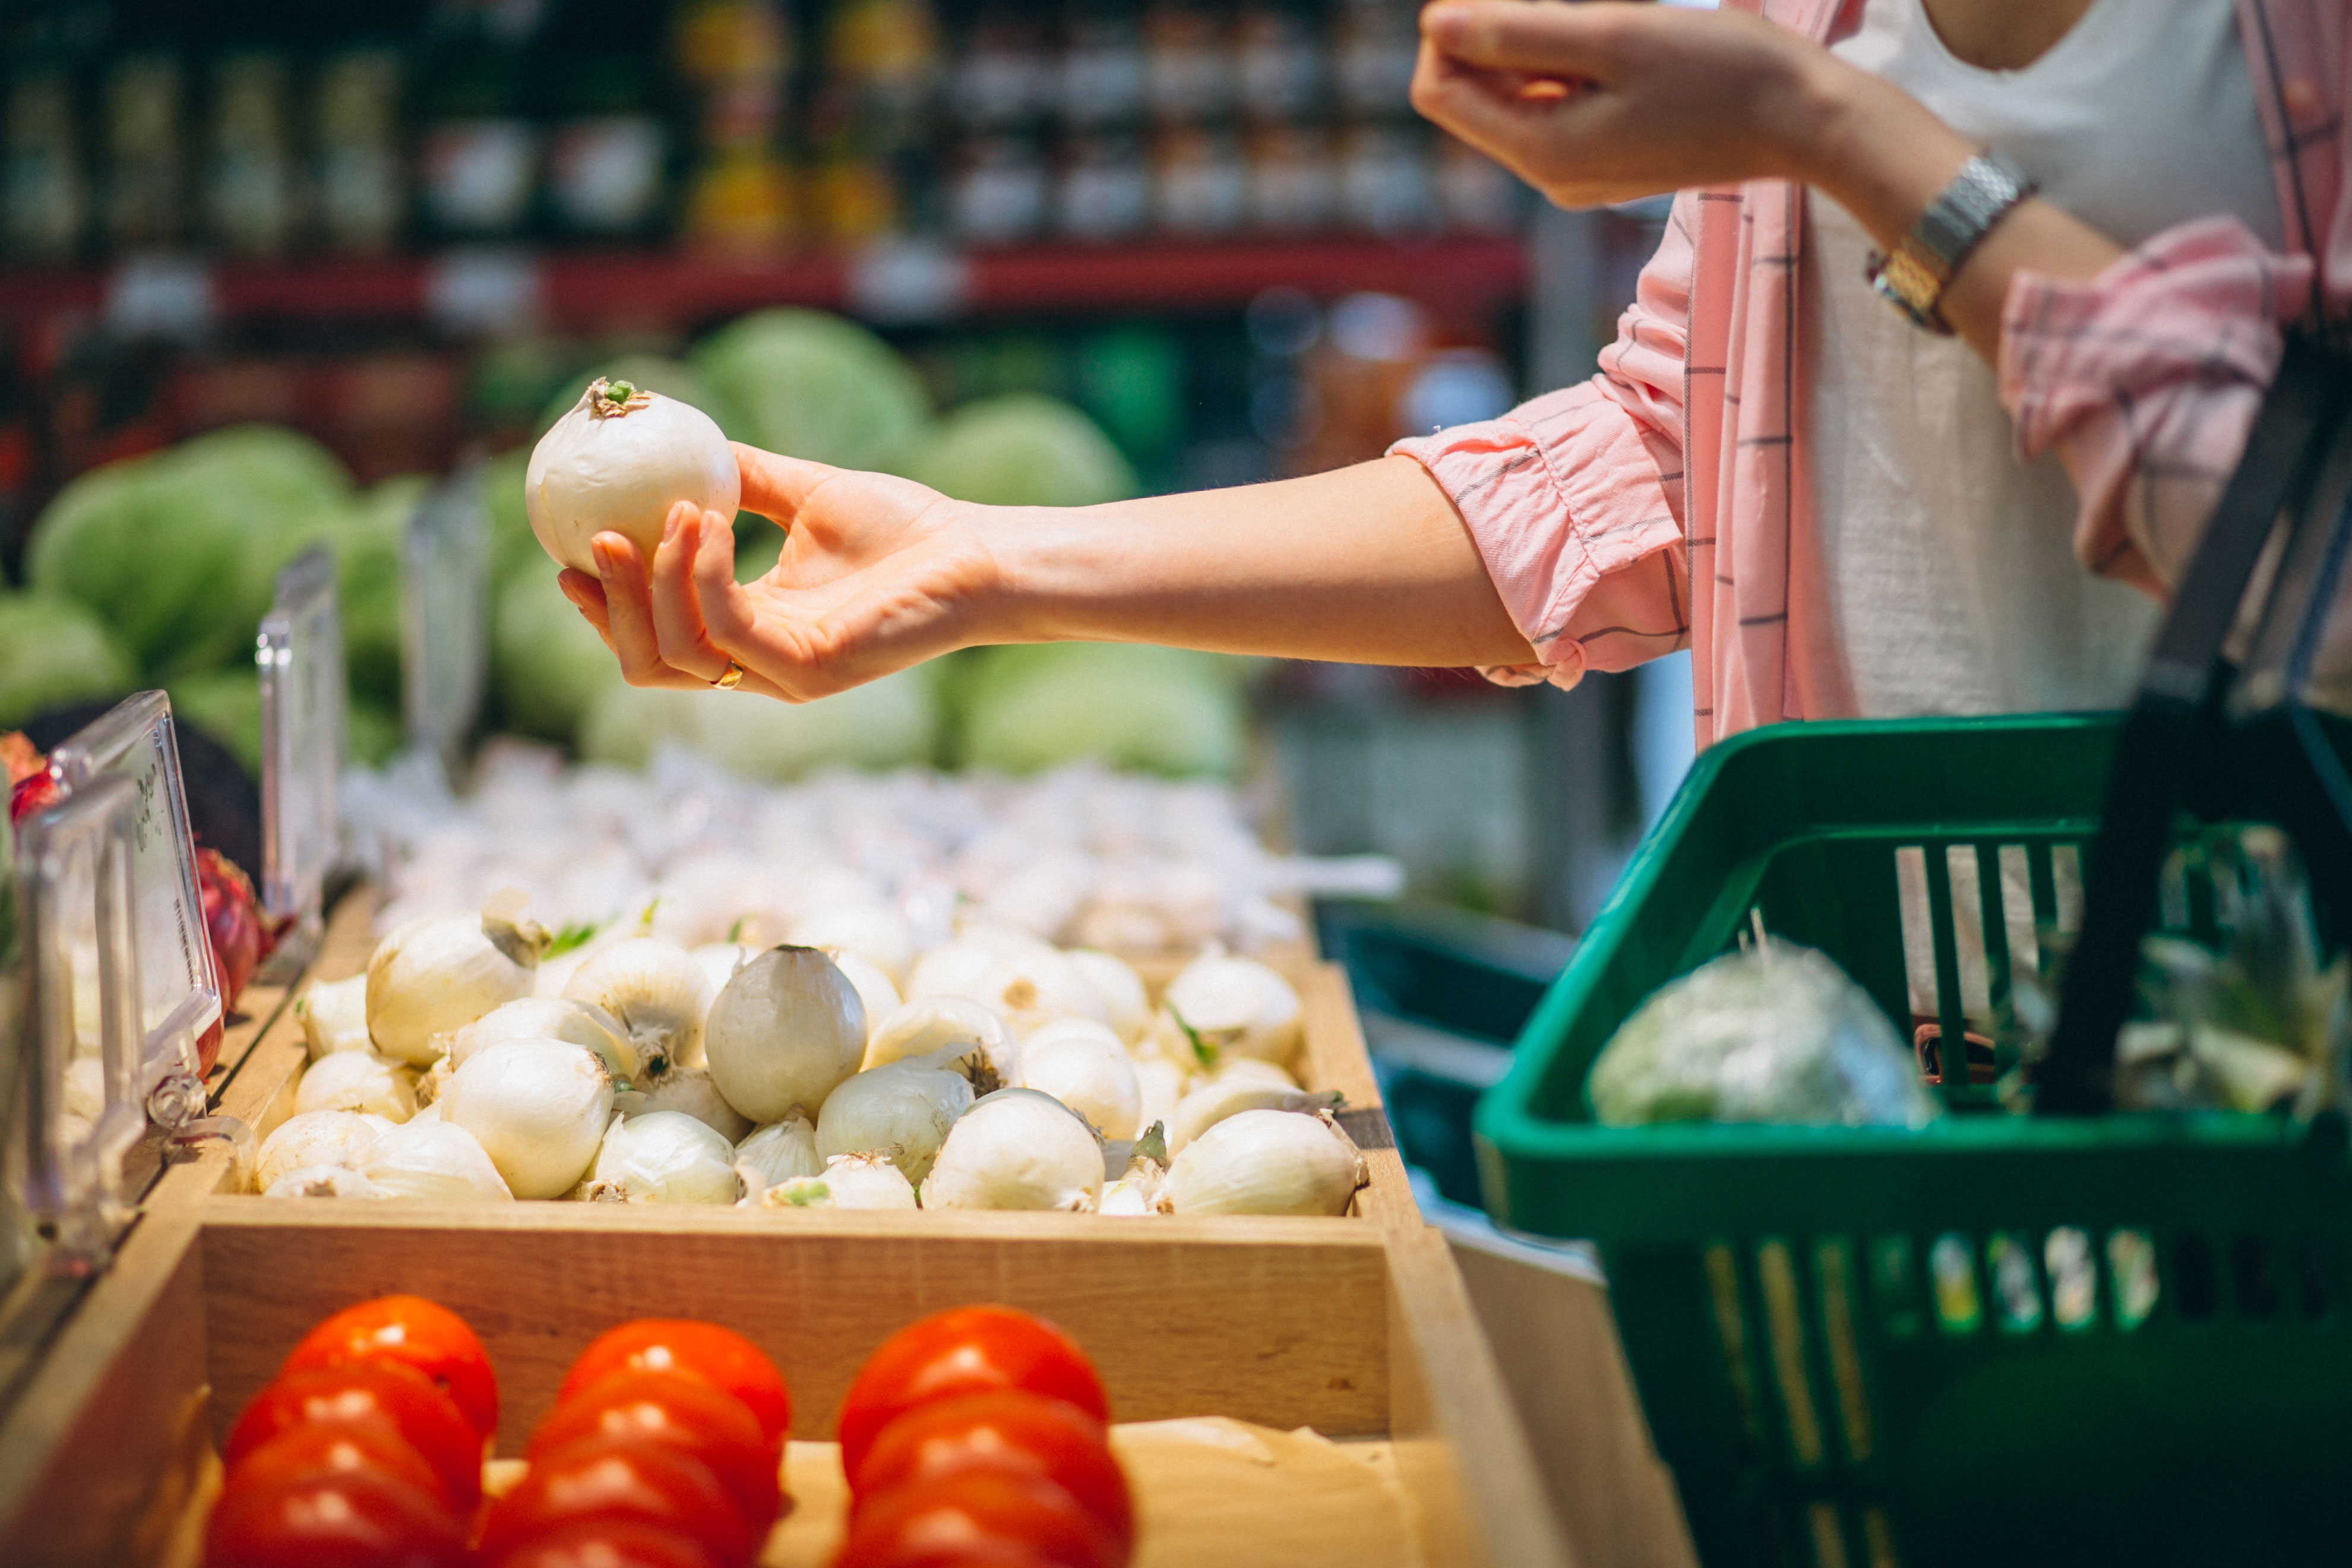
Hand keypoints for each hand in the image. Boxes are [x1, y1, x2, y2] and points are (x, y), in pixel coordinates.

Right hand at [560, 445, 1003, 700]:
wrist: (976, 552)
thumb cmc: (907, 528)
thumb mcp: (804, 494)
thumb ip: (744, 478)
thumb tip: (686, 441)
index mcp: (754, 632)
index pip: (657, 640)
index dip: (604, 606)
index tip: (569, 550)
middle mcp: (760, 666)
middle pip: (648, 662)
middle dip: (608, 606)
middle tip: (592, 538)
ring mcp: (783, 675)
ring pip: (675, 653)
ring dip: (654, 579)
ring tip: (666, 514)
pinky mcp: (809, 669)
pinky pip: (726, 626)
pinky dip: (702, 572)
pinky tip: (704, 519)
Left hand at [1411, 2, 1841, 207]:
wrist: (1801, 121)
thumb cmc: (1718, 72)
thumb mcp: (1612, 37)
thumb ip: (1517, 33)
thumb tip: (1436, 23)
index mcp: (1541, 152)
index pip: (1440, 90)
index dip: (1451, 31)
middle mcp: (1547, 177)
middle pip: (1470, 98)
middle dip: (1495, 39)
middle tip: (1569, 8)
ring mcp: (1574, 175)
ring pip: (1512, 100)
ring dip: (1533, 50)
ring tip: (1602, 29)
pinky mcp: (1602, 162)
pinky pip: (1552, 109)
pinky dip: (1563, 70)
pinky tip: (1613, 49)